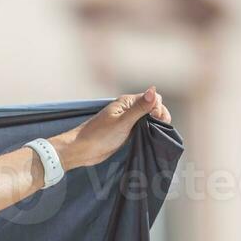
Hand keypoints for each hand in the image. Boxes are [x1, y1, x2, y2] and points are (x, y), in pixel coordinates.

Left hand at [53, 86, 172, 170]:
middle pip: (152, 108)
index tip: (157, 119)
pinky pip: (141, 129)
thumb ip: (139, 108)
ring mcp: (126, 121)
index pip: (152, 98)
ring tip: (155, 134)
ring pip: (148, 119)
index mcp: (126, 102)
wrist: (80, 151)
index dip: (158, 108)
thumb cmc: (99, 136)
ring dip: (155, 124)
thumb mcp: (122, 122)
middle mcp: (128, 109)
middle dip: (159, 116)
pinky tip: (150, 138)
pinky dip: (147, 131)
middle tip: (158, 128)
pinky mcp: (125, 132)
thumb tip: (153, 89)